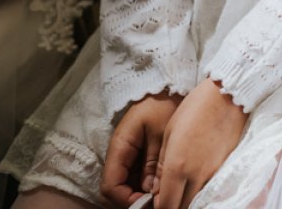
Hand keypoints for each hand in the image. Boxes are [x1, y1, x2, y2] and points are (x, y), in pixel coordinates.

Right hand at [100, 91, 181, 207]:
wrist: (170, 85)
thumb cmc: (165, 104)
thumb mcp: (162, 133)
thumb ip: (155, 163)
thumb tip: (150, 192)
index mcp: (120, 147)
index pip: (110, 186)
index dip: (125, 200)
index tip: (147, 203)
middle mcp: (120, 153)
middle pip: (118, 188)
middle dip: (134, 199)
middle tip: (157, 201)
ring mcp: (129, 154)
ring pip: (128, 184)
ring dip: (141, 192)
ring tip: (161, 194)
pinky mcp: (139, 153)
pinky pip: (138, 175)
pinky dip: (147, 183)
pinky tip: (162, 184)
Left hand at [153, 77, 247, 208]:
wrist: (227, 95)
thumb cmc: (194, 109)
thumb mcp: (170, 134)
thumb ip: (163, 167)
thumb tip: (156, 190)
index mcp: (178, 167)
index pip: (165, 206)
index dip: (158, 207)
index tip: (154, 201)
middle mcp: (197, 176)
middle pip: (182, 208)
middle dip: (172, 205)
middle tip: (166, 194)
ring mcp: (214, 173)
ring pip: (197, 199)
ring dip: (186, 198)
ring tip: (181, 184)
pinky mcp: (225, 168)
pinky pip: (209, 187)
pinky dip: (200, 189)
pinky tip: (196, 175)